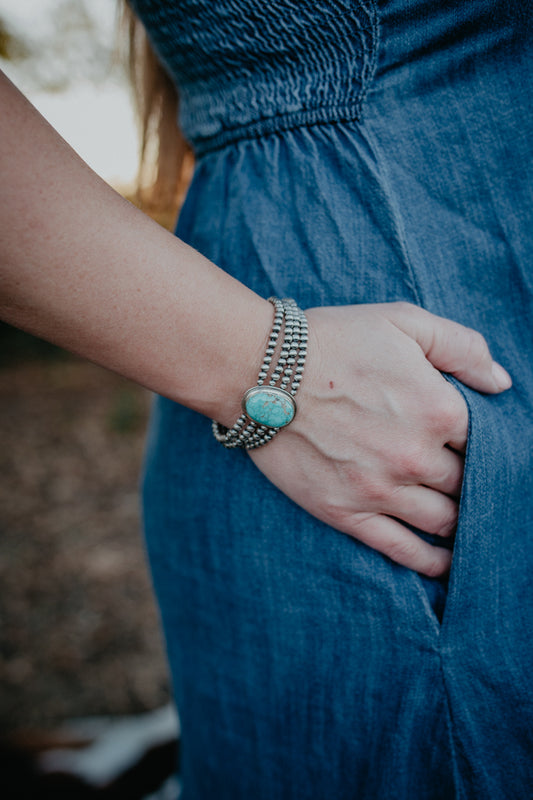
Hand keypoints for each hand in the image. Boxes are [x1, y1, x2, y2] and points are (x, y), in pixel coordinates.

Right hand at [249, 302, 511, 575]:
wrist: (260, 370)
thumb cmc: (334, 340)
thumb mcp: (403, 321)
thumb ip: (463, 348)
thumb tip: (503, 384)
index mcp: (438, 408)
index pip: (485, 441)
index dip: (485, 443)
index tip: (475, 444)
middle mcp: (416, 456)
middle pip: (466, 483)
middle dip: (473, 482)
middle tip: (470, 483)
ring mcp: (380, 489)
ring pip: (443, 521)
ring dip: (460, 523)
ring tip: (466, 523)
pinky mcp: (346, 512)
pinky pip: (401, 548)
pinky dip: (429, 561)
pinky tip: (444, 564)